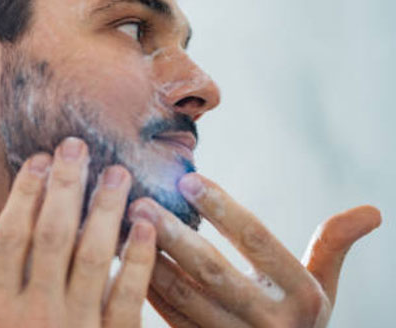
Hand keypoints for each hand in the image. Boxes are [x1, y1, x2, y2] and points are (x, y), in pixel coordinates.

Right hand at [0, 138, 155, 327]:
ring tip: (116, 173)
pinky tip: (145, 226)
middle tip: (76, 146)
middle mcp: (35, 314)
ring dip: (105, 209)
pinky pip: (128, 297)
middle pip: (52, 234)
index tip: (39, 159)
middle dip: (65, 186)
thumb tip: (21, 233)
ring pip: (92, 256)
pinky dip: (138, 259)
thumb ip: (3, 294)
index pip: (10, 237)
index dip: (24, 192)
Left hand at [128, 173, 380, 327]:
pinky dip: (143, 284)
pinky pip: (166, 315)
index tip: (188, 178)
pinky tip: (121, 255)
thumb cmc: (297, 319)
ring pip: (182, 297)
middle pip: (213, 272)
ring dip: (149, 258)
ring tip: (122, 223)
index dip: (223, 209)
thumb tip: (372, 210)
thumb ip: (332, 245)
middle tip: (140, 201)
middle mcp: (267, 322)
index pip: (257, 241)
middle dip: (174, 235)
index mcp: (299, 296)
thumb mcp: (320, 286)